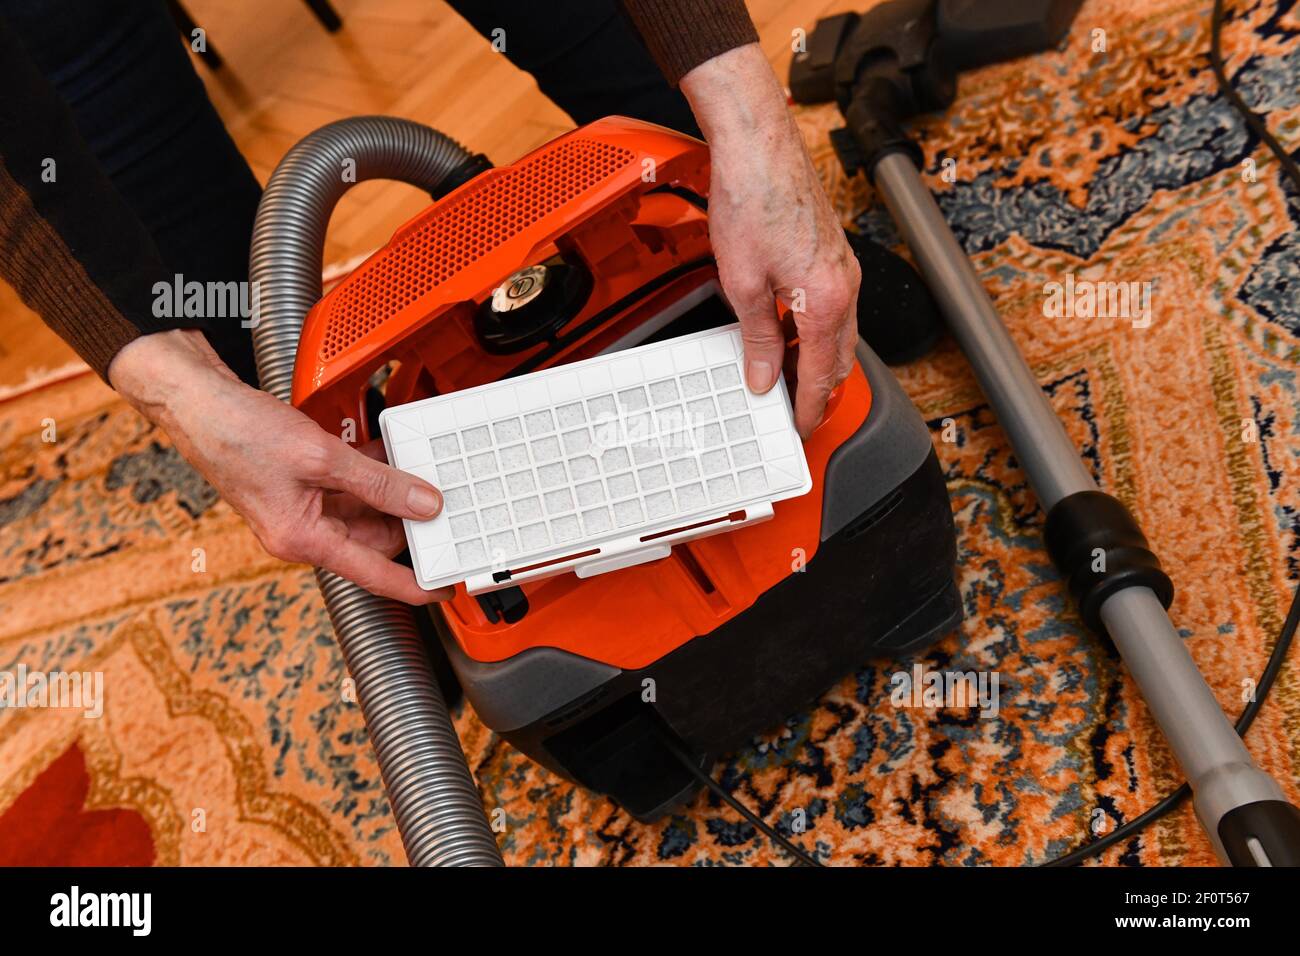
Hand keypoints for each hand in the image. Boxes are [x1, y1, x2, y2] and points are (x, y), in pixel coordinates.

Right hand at [108, 329, 451, 603]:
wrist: (197, 403)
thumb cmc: (237, 433)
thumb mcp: (320, 457)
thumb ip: (378, 483)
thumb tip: (424, 504)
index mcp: (303, 539)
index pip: (373, 574)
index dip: (414, 585)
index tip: (446, 589)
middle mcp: (303, 532)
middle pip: (374, 540)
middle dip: (408, 523)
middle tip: (443, 504)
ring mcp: (301, 509)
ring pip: (364, 511)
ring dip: (391, 493)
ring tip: (420, 472)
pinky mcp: (301, 485)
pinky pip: (347, 487)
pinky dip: (370, 473)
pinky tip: (388, 452)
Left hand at [681, 43, 860, 437]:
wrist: (759, 143)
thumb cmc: (752, 199)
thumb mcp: (742, 282)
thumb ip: (756, 336)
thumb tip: (760, 376)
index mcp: (826, 301)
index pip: (820, 374)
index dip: (807, 407)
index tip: (796, 427)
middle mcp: (845, 286)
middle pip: (838, 358)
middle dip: (816, 389)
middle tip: (791, 411)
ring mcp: (843, 267)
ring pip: (837, 332)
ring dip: (815, 358)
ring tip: (782, 376)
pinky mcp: (832, 252)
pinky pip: (831, 305)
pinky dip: (814, 329)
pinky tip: (785, 330)